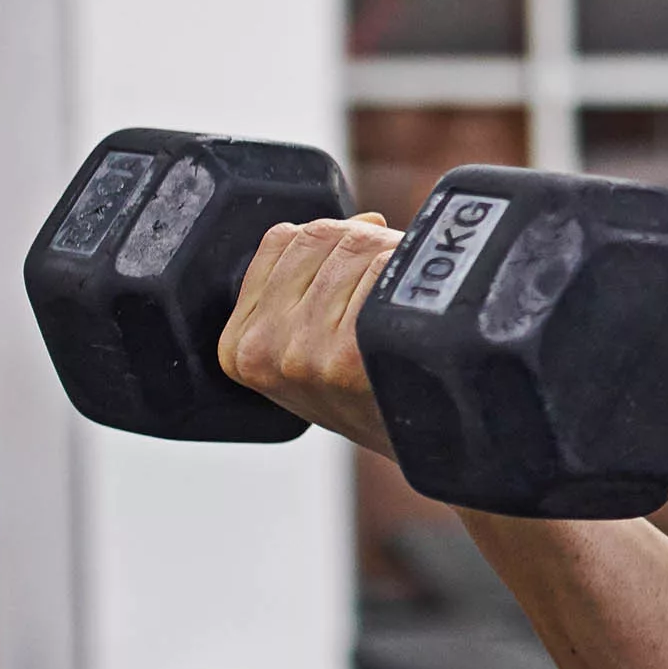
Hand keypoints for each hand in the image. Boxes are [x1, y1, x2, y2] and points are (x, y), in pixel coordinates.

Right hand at [218, 214, 401, 456]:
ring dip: (395, 253)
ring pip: (356, 246)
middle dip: (367, 241)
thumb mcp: (315, 348)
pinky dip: (413, 269)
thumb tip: (362, 221)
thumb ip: (313, 283)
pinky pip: (384, 268)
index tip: (362, 259)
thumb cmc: (376, 392)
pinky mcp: (346, 356)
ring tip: (412, 294)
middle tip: (397, 277)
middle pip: (321, 236)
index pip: (281, 240)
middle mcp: (261, 350)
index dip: (332, 235)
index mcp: (239, 346)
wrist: (429, 447)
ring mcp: (302, 354)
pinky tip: (422, 304)